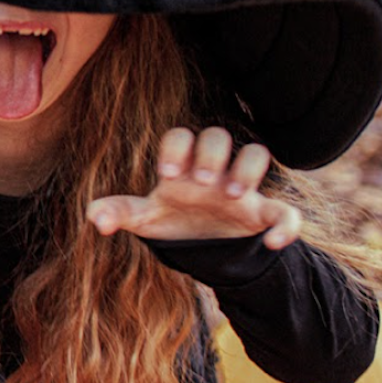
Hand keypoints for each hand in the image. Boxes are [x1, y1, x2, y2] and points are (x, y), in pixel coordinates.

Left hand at [86, 127, 302, 248]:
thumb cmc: (171, 220)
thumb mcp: (144, 218)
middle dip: (212, 152)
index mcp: (182, 167)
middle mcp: (213, 171)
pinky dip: (286, 226)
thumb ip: (118, 212)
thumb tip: (95, 220)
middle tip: (202, 182)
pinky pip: (286, 212)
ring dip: (248, 169)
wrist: (204, 247)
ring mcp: (241, 189)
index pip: (180, 136)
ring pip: (256, 152)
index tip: (168, 175)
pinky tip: (272, 243)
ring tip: (233, 197)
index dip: (176, 148)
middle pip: (218, 135)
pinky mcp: (263, 215)